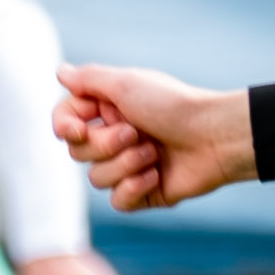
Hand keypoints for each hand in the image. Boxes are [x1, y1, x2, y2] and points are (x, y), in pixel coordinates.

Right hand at [54, 65, 253, 215]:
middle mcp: (115, 137)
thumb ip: (88, 80)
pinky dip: (134, 188)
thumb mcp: (126, 84)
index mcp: (108, 109)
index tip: (77, 130)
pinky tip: (156, 174)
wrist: (214, 136)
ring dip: (125, 164)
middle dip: (105, 145)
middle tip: (135, 132)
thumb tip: (59, 73)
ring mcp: (128, 166)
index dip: (65, 127)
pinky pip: (117, 201)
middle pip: (78, 153)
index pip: (66, 121)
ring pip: (96, 179)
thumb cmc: (173, 105)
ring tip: (154, 152)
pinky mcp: (143, 192)